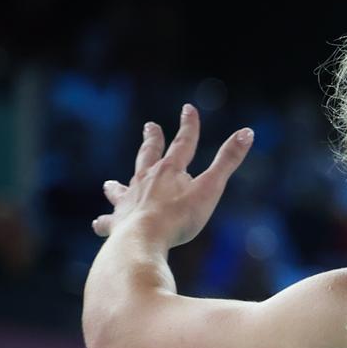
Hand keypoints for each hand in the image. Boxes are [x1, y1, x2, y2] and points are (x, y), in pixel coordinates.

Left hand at [93, 104, 252, 246]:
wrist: (145, 238)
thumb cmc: (180, 216)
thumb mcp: (211, 187)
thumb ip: (228, 161)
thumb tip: (247, 132)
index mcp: (170, 171)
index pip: (183, 143)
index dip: (189, 126)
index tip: (188, 109)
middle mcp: (146, 180)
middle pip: (148, 156)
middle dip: (151, 140)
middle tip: (149, 127)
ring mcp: (129, 200)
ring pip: (121, 188)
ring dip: (117, 185)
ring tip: (110, 183)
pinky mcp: (118, 222)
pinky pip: (108, 221)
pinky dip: (104, 222)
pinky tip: (98, 224)